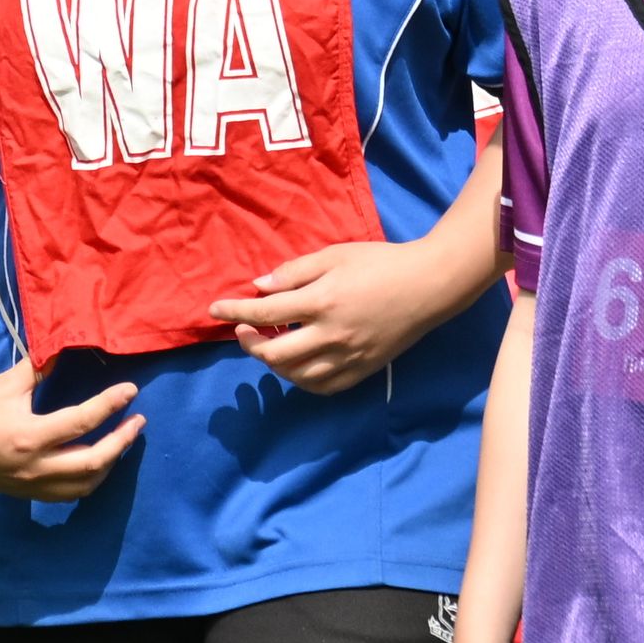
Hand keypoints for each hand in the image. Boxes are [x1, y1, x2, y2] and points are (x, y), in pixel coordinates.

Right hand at [0, 357, 143, 500]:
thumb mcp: (5, 383)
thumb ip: (38, 368)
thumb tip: (65, 347)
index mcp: (28, 436)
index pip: (81, 423)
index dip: (110, 405)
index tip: (131, 391)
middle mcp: (34, 467)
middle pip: (92, 463)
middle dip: (121, 442)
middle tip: (138, 421)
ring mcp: (30, 485)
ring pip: (84, 485)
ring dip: (109, 463)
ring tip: (123, 440)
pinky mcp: (26, 493)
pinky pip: (68, 494)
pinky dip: (89, 479)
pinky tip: (98, 462)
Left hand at [206, 240, 452, 394]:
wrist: (428, 286)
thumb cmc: (380, 263)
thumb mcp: (334, 255)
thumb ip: (295, 272)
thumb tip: (259, 287)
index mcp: (322, 301)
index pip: (265, 314)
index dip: (234, 312)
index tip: (215, 310)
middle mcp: (331, 335)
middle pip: (274, 354)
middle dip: (249, 342)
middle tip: (244, 330)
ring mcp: (347, 358)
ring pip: (295, 376)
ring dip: (273, 363)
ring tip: (270, 344)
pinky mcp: (361, 371)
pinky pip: (321, 387)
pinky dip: (300, 379)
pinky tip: (296, 364)